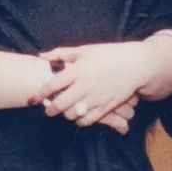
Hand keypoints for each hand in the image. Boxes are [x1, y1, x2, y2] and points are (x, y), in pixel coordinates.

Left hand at [42, 41, 158, 127]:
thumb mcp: (86, 50)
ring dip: (65, 114)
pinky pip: (87, 120)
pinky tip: (79, 115)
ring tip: (65, 111)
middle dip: (50, 109)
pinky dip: (80, 120)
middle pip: (60, 103)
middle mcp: (85, 85)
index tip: (34, 97)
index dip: (40, 93)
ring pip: (72, 114)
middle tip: (48, 109)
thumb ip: (62, 53)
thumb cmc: (110, 54)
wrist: (137, 65)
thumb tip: (42, 56)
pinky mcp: (106, 106)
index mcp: (78, 70)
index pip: (52, 85)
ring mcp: (96, 97)